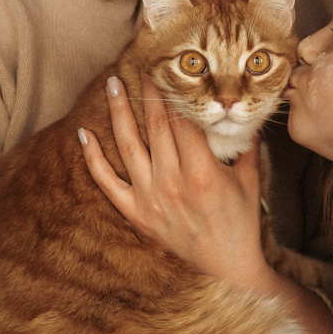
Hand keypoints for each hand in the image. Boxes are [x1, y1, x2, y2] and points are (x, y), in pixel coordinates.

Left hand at [79, 74, 269, 286]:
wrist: (227, 268)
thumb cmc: (241, 222)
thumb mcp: (249, 179)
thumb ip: (245, 145)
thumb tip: (243, 113)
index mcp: (201, 171)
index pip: (182, 120)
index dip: (174, 92)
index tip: (169, 70)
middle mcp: (171, 181)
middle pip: (155, 125)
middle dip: (147, 92)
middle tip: (141, 66)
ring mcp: (149, 198)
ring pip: (128, 145)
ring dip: (117, 112)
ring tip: (112, 85)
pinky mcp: (136, 214)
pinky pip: (106, 182)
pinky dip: (92, 158)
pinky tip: (83, 134)